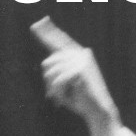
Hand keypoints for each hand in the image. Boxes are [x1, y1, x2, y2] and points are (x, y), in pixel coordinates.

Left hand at [30, 16, 121, 135]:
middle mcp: (80, 53)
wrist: (98, 111)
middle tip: (56, 96)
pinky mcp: (81, 68)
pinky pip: (58, 80)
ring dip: (54, 89)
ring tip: (65, 97)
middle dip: (48, 82)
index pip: (60, 41)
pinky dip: (60, 92)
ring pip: (51, 73)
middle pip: (48, 63)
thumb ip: (57, 73)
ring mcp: (81, 59)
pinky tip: (70, 96)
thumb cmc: (81, 101)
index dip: (48, 32)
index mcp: (78, 55)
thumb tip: (46, 65)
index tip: (37, 23)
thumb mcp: (67, 85)